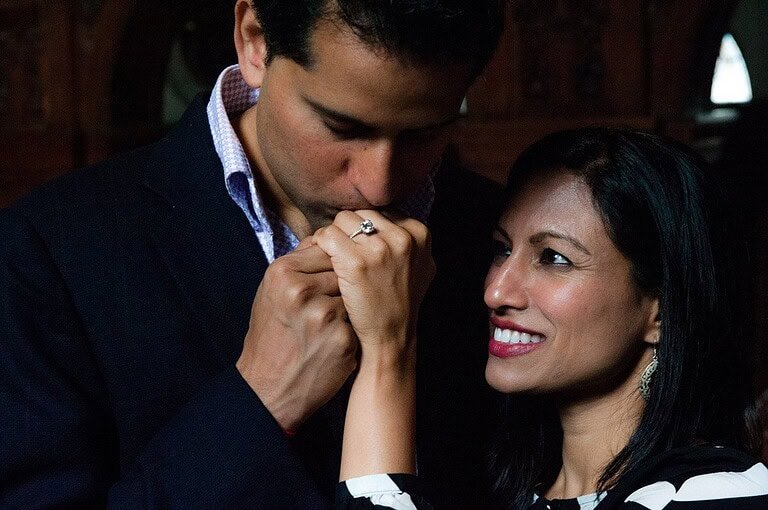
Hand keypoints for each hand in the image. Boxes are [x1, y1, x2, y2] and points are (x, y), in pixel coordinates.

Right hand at [236, 242, 357, 431]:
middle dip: (343, 283)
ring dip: (350, 305)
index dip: (333, 263)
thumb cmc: (272, 337)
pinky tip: (334, 340)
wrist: (269, 388)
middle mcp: (301, 290)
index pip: (326, 248)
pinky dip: (352, 328)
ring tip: (328, 323)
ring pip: (355, 293)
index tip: (327, 278)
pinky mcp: (342, 337)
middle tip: (328, 303)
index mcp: (282, 273)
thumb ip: (298, 264)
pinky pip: (359, 319)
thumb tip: (327, 237)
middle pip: (344, 269)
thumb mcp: (272, 293)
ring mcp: (324, 315)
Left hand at [312, 210, 434, 361]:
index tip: (360, 248)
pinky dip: (320, 246)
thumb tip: (390, 219)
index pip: (381, 213)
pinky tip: (324, 263)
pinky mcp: (356, 262)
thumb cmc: (400, 303)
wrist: (390, 338)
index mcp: (420, 234)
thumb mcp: (419, 267)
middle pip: (361, 213)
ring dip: (334, 237)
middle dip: (349, 231)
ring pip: (342, 220)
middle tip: (343, 253)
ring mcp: (380, 249)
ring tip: (333, 258)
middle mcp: (403, 237)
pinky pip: (327, 236)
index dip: (366, 231)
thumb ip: (409, 241)